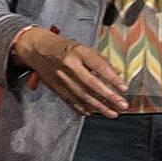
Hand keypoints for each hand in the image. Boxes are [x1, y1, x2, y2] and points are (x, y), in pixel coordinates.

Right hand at [12, 27, 127, 116]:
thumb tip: (117, 73)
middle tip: (122, 105)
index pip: (99, 66)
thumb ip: (100, 60)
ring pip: (82, 95)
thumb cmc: (64, 47)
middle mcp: (69, 65)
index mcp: (78, 52)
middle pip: (91, 84)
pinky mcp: (55, 87)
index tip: (124, 88)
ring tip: (113, 113)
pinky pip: (70, 100)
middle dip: (109, 97)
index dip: (113, 79)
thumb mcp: (82, 47)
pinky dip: (81, 108)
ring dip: (99, 106)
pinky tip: (92, 113)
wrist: (36, 49)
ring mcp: (61, 77)